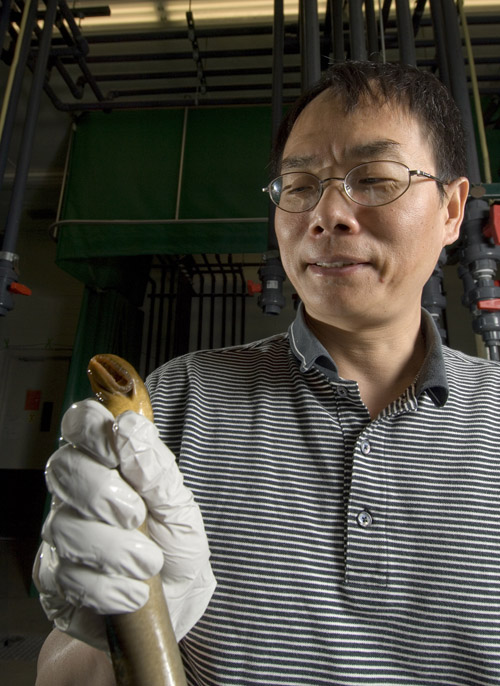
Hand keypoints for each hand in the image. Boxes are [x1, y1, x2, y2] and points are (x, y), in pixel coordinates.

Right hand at [33, 399, 215, 651]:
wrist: (177, 602)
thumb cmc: (176, 543)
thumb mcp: (180, 504)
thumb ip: (154, 467)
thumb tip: (128, 426)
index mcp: (106, 461)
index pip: (79, 423)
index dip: (91, 430)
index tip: (118, 453)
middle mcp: (76, 492)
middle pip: (63, 469)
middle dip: (102, 494)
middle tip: (137, 516)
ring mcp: (61, 534)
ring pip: (63, 527)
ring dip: (113, 549)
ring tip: (149, 564)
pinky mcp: (54, 580)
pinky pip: (65, 577)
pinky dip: (106, 587)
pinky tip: (133, 592)